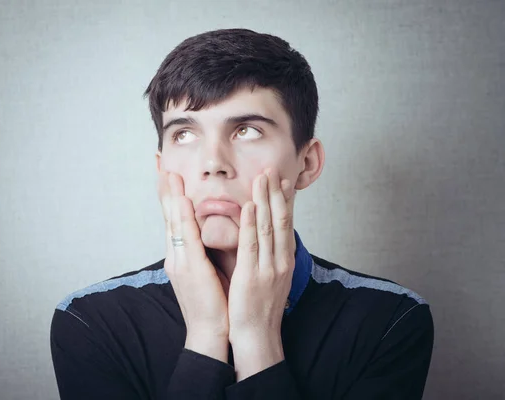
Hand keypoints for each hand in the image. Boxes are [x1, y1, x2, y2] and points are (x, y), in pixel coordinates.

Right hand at [157, 171, 229, 361]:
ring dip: (171, 197)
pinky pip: (186, 237)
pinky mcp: (189, 268)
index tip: (168, 175)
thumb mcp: (206, 271)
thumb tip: (206, 234)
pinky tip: (182, 201)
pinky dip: (183, 217)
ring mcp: (179, 261)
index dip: (170, 197)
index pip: (174, 220)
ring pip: (174, 223)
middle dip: (165, 190)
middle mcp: (176, 255)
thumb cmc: (212, 302)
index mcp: (181, 255)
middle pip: (168, 217)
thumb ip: (202, 251)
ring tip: (169, 174)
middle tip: (161, 165)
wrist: (210, 331)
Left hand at [227, 168, 295, 378]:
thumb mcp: (273, 277)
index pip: (285, 223)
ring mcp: (268, 268)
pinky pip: (252, 246)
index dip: (284, 200)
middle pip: (280, 220)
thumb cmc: (261, 307)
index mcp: (283, 259)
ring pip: (267, 227)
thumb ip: (271, 256)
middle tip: (271, 168)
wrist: (258, 336)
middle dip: (276, 192)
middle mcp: (280, 260)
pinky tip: (248, 207)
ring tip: (261, 177)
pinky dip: (250, 224)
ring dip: (264, 200)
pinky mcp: (251, 276)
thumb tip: (271, 238)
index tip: (282, 179)